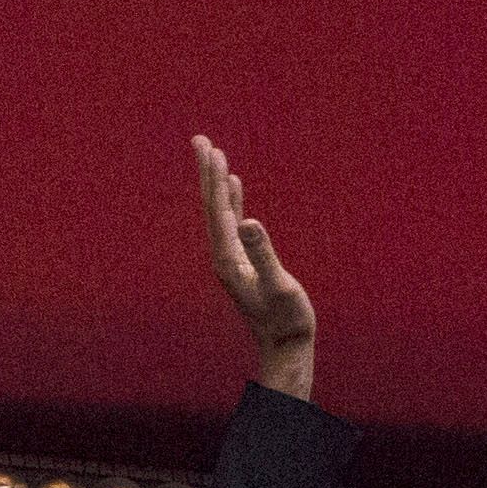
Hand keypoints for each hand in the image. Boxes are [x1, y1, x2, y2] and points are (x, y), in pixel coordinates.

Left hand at [194, 131, 312, 388]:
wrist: (285, 347)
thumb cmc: (287, 320)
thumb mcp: (278, 286)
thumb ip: (263, 254)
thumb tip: (248, 222)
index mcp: (228, 259)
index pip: (217, 210)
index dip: (213, 178)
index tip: (210, 149)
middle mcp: (223, 256)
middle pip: (211, 206)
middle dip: (206, 172)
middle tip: (200, 139)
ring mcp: (231, 259)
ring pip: (219, 213)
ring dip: (216, 183)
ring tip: (214, 154)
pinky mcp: (241, 262)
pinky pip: (232, 223)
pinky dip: (231, 201)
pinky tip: (233, 187)